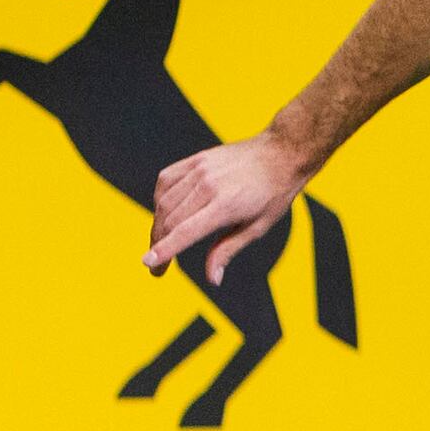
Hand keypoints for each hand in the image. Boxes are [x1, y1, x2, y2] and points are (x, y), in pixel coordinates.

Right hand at [145, 133, 309, 282]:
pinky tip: (163, 213)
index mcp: (226, 205)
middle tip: (158, 267)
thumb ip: (227, 250)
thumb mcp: (257, 228)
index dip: (164, 250)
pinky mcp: (196, 159)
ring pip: (164, 201)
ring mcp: (200, 169)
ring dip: (158, 226)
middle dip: (159, 245)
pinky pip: (166, 180)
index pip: (185, 231)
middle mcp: (208, 185)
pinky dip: (159, 199)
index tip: (148, 264)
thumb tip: (212, 279)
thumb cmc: (273, 193)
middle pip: (170, 220)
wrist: (281, 152)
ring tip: (161, 243)